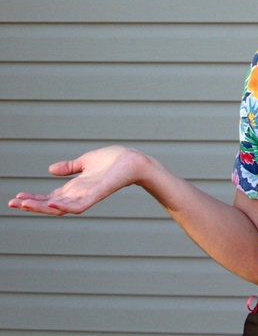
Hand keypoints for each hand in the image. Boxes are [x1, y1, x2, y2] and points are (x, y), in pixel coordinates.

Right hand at [7, 145, 151, 215]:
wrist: (134, 160)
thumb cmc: (114, 160)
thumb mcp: (86, 162)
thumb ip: (70, 167)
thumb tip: (50, 169)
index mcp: (75, 188)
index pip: (49, 197)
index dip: (33, 198)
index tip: (16, 197)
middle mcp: (79, 194)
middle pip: (50, 205)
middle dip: (31, 205)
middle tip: (13, 203)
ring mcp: (88, 196)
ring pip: (60, 208)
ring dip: (41, 207)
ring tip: (23, 203)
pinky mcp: (97, 195)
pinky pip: (79, 206)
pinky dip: (64, 207)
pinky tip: (49, 203)